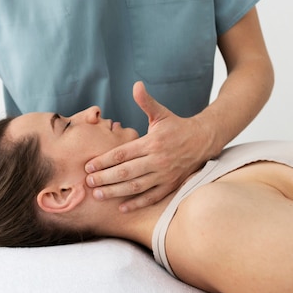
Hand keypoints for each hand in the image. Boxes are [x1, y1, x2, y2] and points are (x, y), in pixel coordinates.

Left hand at [85, 81, 215, 211]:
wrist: (204, 140)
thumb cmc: (177, 127)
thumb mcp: (161, 113)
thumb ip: (146, 102)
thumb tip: (136, 85)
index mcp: (152, 142)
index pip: (122, 153)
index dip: (104, 160)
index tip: (88, 166)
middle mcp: (157, 160)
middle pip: (126, 172)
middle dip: (105, 178)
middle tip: (88, 182)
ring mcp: (165, 175)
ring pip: (136, 186)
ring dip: (116, 192)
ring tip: (99, 194)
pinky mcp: (171, 185)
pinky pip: (152, 197)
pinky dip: (137, 203)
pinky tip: (122, 207)